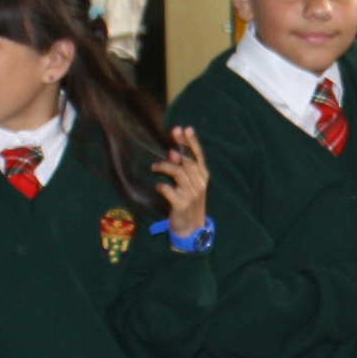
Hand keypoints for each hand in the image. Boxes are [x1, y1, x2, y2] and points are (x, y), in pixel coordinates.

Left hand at [153, 125, 209, 241]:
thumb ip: (182, 168)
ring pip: (178, 173)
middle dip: (180, 146)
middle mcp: (199, 184)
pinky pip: (169, 190)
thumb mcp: (189, 184)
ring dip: (165, 166)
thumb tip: (173, 151)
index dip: (192, 142)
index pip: (198, 156)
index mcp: (203, 177)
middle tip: (171, 134)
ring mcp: (191, 194)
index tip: (185, 129)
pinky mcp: (181, 204)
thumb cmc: (188, 202)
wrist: (191, 229)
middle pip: (189, 161)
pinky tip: (158, 186)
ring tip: (154, 166)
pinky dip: (162, 186)